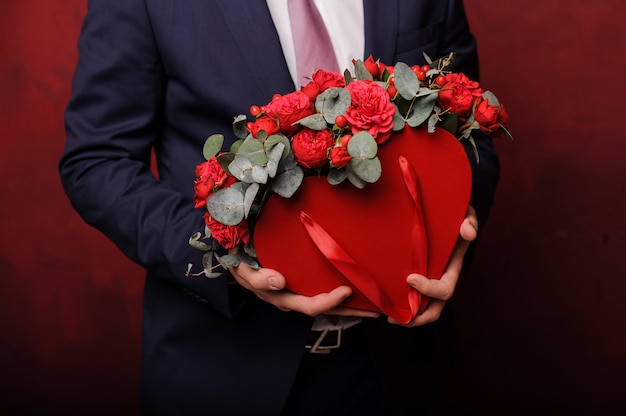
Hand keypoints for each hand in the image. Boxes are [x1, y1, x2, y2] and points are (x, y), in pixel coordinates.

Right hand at [229, 257, 379, 317]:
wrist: (236, 256)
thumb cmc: (239, 262)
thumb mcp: (243, 269)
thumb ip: (259, 278)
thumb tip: (280, 282)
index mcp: (281, 297)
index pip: (309, 305)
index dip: (329, 301)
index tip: (347, 290)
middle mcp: (293, 298)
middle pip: (326, 309)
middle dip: (350, 311)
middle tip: (376, 309)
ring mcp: (297, 292)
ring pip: (326, 302)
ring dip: (349, 306)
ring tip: (372, 304)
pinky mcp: (300, 284)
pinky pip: (321, 291)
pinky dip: (339, 293)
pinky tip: (355, 288)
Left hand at [390, 205, 477, 326]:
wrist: (443, 212)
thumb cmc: (454, 214)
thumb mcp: (464, 214)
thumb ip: (468, 221)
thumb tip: (468, 233)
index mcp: (452, 268)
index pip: (445, 289)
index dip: (429, 290)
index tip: (409, 278)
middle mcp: (441, 278)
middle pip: (435, 308)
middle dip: (418, 317)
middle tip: (394, 317)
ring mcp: (429, 279)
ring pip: (422, 308)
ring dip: (408, 316)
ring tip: (388, 316)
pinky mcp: (416, 275)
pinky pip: (410, 296)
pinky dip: (400, 303)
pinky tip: (384, 303)